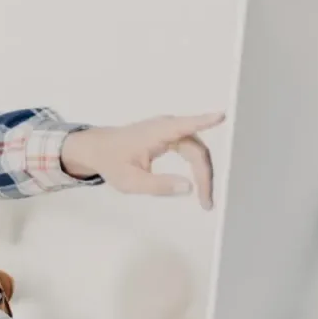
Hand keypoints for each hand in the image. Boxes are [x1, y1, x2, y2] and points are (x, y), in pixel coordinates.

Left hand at [61, 112, 225, 208]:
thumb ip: (159, 185)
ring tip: (204, 198)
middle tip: (206, 202)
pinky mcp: (168, 136)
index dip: (205, 122)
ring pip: (195, 150)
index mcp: (156, 133)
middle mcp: (166, 127)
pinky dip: (196, 165)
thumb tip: (189, 187)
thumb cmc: (111, 162)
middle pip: (196, 149)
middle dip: (205, 175)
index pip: (186, 127)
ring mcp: (168, 130)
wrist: (96, 149)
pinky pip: (190, 149)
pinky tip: (202, 180)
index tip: (221, 116)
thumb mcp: (131, 181)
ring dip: (202, 172)